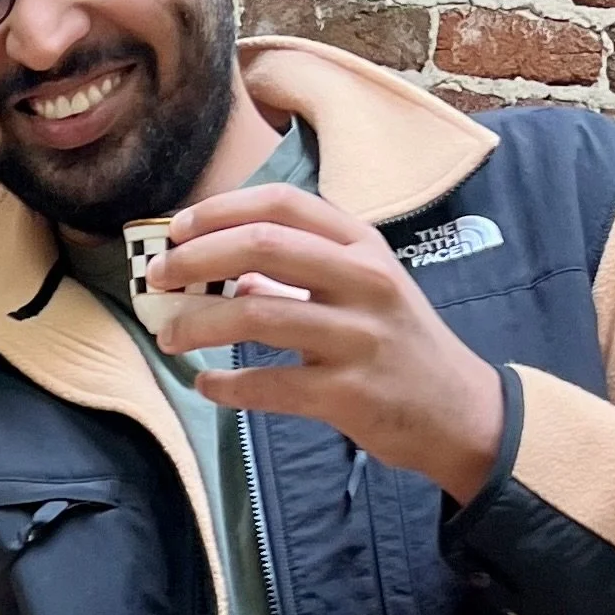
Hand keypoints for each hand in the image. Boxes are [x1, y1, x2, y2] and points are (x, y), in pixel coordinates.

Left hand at [149, 182, 506, 497]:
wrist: (457, 410)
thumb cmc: (397, 342)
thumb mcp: (363, 288)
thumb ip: (302, 271)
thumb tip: (228, 271)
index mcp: (362, 245)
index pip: (283, 204)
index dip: (221, 211)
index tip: (178, 229)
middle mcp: (364, 281)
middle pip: (262, 247)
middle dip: (196, 260)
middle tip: (158, 278)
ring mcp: (358, 337)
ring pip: (257, 316)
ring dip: (198, 324)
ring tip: (169, 336)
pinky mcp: (349, 394)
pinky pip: (270, 385)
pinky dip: (227, 387)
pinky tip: (207, 386)